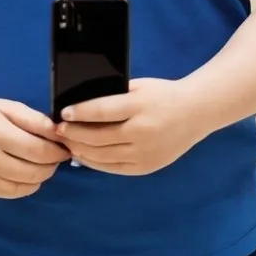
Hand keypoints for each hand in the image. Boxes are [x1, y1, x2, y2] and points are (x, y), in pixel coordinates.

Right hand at [0, 99, 69, 198]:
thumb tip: (57, 132)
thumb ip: (33, 119)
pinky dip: (28, 186)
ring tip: (45, 164)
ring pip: (26, 185)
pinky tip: (29, 174)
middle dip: (52, 165)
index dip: (57, 151)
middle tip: (58, 156)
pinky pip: (13, 193)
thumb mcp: (6, 106)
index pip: (37, 150)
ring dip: (42, 176)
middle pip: (33, 170)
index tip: (65, 147)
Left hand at [56, 78, 206, 175]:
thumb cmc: (163, 95)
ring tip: (67, 143)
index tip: (63, 113)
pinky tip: (84, 155)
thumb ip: (114, 95)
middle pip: (99, 137)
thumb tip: (81, 105)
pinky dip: (95, 162)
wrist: (196, 112)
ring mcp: (144, 152)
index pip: (102, 111)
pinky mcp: (146, 167)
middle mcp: (142, 131)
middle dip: (74, 134)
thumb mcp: (140, 87)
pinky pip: (114, 168)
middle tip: (58, 130)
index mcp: (140, 106)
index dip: (79, 113)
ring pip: (103, 156)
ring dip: (81, 150)